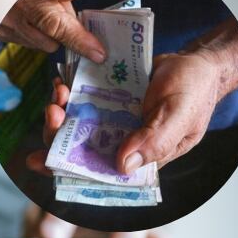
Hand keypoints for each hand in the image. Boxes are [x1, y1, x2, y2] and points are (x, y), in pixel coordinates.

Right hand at [0, 0, 105, 62]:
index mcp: (24, 0)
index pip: (56, 27)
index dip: (79, 41)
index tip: (97, 53)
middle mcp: (9, 19)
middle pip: (49, 42)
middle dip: (61, 31)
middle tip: (61, 8)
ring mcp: (1, 29)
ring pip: (36, 44)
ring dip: (45, 32)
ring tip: (41, 7)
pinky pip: (23, 41)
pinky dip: (31, 31)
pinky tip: (28, 13)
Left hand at [28, 54, 220, 174]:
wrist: (196, 63)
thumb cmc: (195, 93)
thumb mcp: (179, 117)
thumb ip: (155, 141)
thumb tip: (122, 166)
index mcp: (138, 159)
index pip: (97, 174)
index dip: (66, 171)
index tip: (41, 160)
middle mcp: (120, 145)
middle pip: (78, 150)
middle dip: (57, 135)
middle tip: (54, 112)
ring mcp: (111, 123)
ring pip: (75, 126)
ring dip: (60, 113)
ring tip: (59, 93)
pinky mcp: (107, 102)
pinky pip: (81, 103)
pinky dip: (68, 96)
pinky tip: (62, 85)